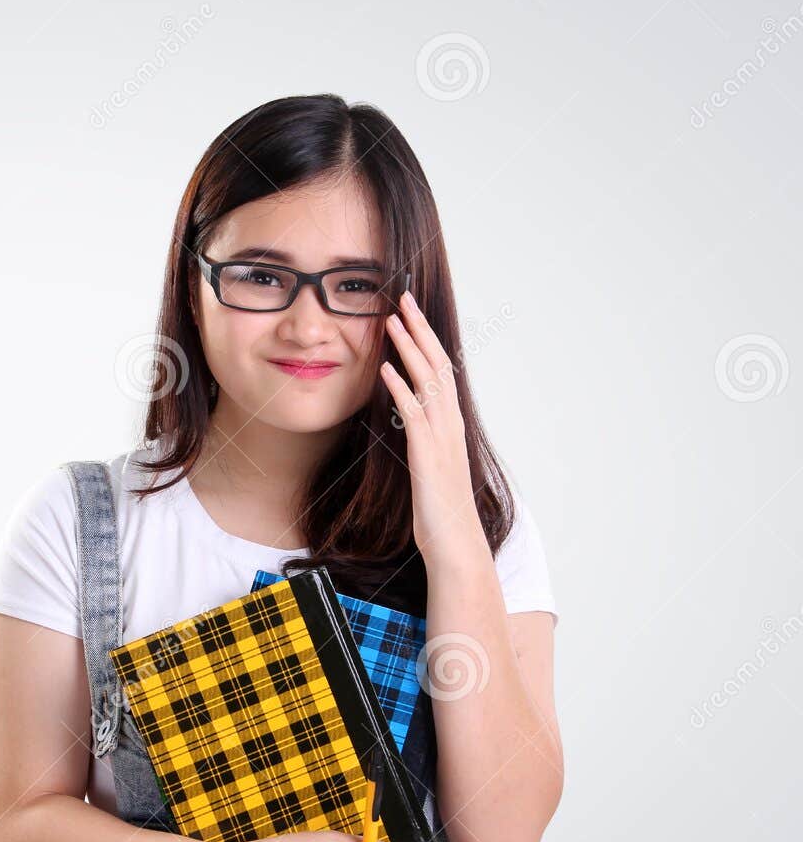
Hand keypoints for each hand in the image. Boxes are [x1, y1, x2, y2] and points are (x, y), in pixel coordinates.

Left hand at [379, 291, 490, 569]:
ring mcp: (441, 436)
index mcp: (449, 422)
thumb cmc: (439, 508)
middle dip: (419, 330)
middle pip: (437, 364)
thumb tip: (408, 414)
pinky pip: (414, 413)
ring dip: (409, 348)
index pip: (440, 369)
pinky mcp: (427, 453)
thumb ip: (422, 435)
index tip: (410, 313)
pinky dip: (400, 388)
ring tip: (392, 321)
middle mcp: (449, 422)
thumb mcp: (429, 462)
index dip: (425, 339)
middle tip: (403, 299)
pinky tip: (385, 369)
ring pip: (428, 381)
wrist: (455, 542)